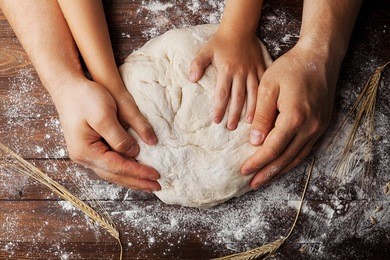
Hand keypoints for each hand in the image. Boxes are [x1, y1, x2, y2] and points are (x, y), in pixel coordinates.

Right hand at [53, 78, 160, 191]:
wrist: (68, 87)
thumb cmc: (84, 98)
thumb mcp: (103, 115)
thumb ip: (119, 137)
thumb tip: (134, 153)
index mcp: (86, 151)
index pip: (117, 167)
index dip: (138, 172)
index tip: (156, 175)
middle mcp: (85, 157)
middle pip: (115, 175)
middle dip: (137, 182)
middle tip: (157, 186)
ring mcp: (87, 154)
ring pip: (113, 172)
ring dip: (132, 179)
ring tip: (149, 183)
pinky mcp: (92, 148)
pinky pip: (111, 164)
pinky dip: (125, 169)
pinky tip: (136, 170)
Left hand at [189, 30, 265, 129]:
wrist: (239, 28)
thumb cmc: (221, 42)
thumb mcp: (205, 50)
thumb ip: (197, 64)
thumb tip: (191, 79)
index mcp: (226, 70)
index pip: (222, 93)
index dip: (220, 108)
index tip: (217, 120)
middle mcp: (240, 72)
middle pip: (238, 97)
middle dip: (234, 113)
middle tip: (230, 127)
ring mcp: (252, 71)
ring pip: (253, 93)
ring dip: (251, 109)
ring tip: (250, 124)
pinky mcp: (261, 68)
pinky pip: (264, 84)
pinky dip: (265, 97)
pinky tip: (265, 108)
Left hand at [241, 42, 339, 188]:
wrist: (319, 57)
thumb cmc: (290, 68)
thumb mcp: (268, 87)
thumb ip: (261, 116)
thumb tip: (255, 141)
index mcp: (294, 117)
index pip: (272, 148)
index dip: (257, 161)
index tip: (243, 171)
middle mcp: (309, 127)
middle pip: (285, 158)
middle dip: (267, 172)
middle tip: (252, 184)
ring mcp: (318, 127)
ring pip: (297, 156)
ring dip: (280, 170)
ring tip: (264, 180)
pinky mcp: (321, 125)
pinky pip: (306, 149)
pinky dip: (292, 160)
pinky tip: (282, 165)